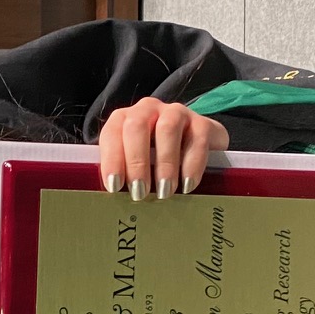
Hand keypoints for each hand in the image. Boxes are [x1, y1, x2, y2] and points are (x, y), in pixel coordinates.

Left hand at [97, 97, 228, 200]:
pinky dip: (192, 165)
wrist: (198, 148)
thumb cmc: (156, 161)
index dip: (112, 159)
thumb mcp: (137, 166)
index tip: (115, 187)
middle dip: (136, 162)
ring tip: (164, 192)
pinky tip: (187, 186)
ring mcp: (177, 113)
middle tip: (139, 192)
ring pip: (167, 129)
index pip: (112, 133)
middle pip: (137, 127)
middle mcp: (148, 110)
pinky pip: (197, 139)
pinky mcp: (203, 123)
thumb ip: (124, 175)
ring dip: (164, 163)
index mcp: (125, 120)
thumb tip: (115, 203)